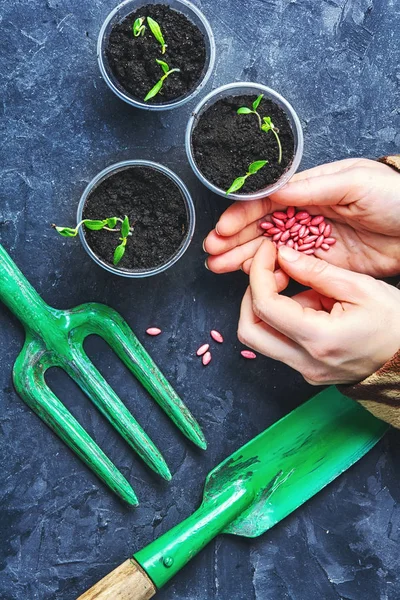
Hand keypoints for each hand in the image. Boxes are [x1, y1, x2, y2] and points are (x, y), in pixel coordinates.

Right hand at [204, 158, 399, 277]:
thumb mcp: (354, 183)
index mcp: (309, 189)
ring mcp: (311, 241)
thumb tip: (275, 191)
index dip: (242, 215)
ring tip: (219, 266)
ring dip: (243, 258)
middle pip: (261, 227)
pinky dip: (269, 274)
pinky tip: (249, 278)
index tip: (222, 229)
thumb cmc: (392, 195)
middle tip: (211, 252)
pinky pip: (290, 270)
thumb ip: (313, 188)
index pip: (267, 202)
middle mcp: (305, 214)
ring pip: (270, 250)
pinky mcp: (322, 264)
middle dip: (234, 239)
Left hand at [238, 241, 399, 384]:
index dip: (258, 273)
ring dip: (269, 308)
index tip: (266, 252)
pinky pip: (280, 344)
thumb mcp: (360, 287)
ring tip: (303, 288)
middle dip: (251, 295)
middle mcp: (306, 362)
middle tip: (270, 272)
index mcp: (319, 339)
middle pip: (249, 331)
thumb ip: (316, 271)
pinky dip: (285, 320)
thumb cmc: (396, 324)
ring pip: (261, 339)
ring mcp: (306, 371)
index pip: (265, 306)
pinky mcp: (308, 371)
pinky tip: (311, 304)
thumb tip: (282, 255)